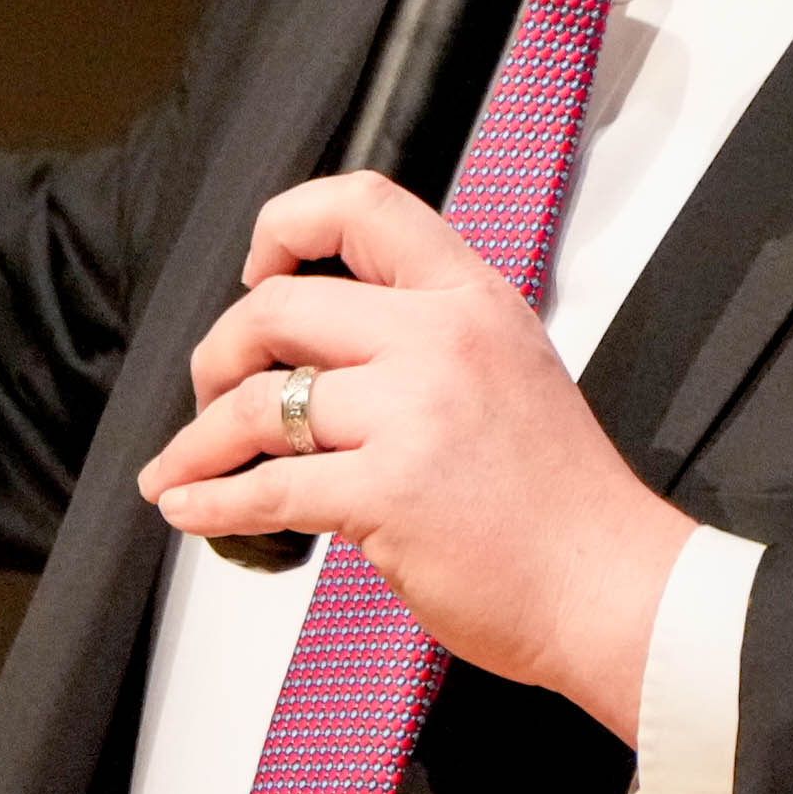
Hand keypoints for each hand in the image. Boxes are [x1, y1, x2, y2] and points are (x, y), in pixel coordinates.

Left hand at [141, 173, 697, 742]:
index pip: (365, 206)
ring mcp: (413, 414)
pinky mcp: (388, 492)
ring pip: (259, 402)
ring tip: (180, 465)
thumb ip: (430, 340)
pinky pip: (267, 489)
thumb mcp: (510, 370)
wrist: (612, 587)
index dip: (287, 224)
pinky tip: (193, 508)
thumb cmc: (562, 499)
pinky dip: (210, 500)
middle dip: (219, 354)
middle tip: (208, 391)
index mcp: (472, 298)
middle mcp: (441, 340)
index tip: (256, 267)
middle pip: (280, 307)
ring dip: (198, 439)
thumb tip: (327, 351)